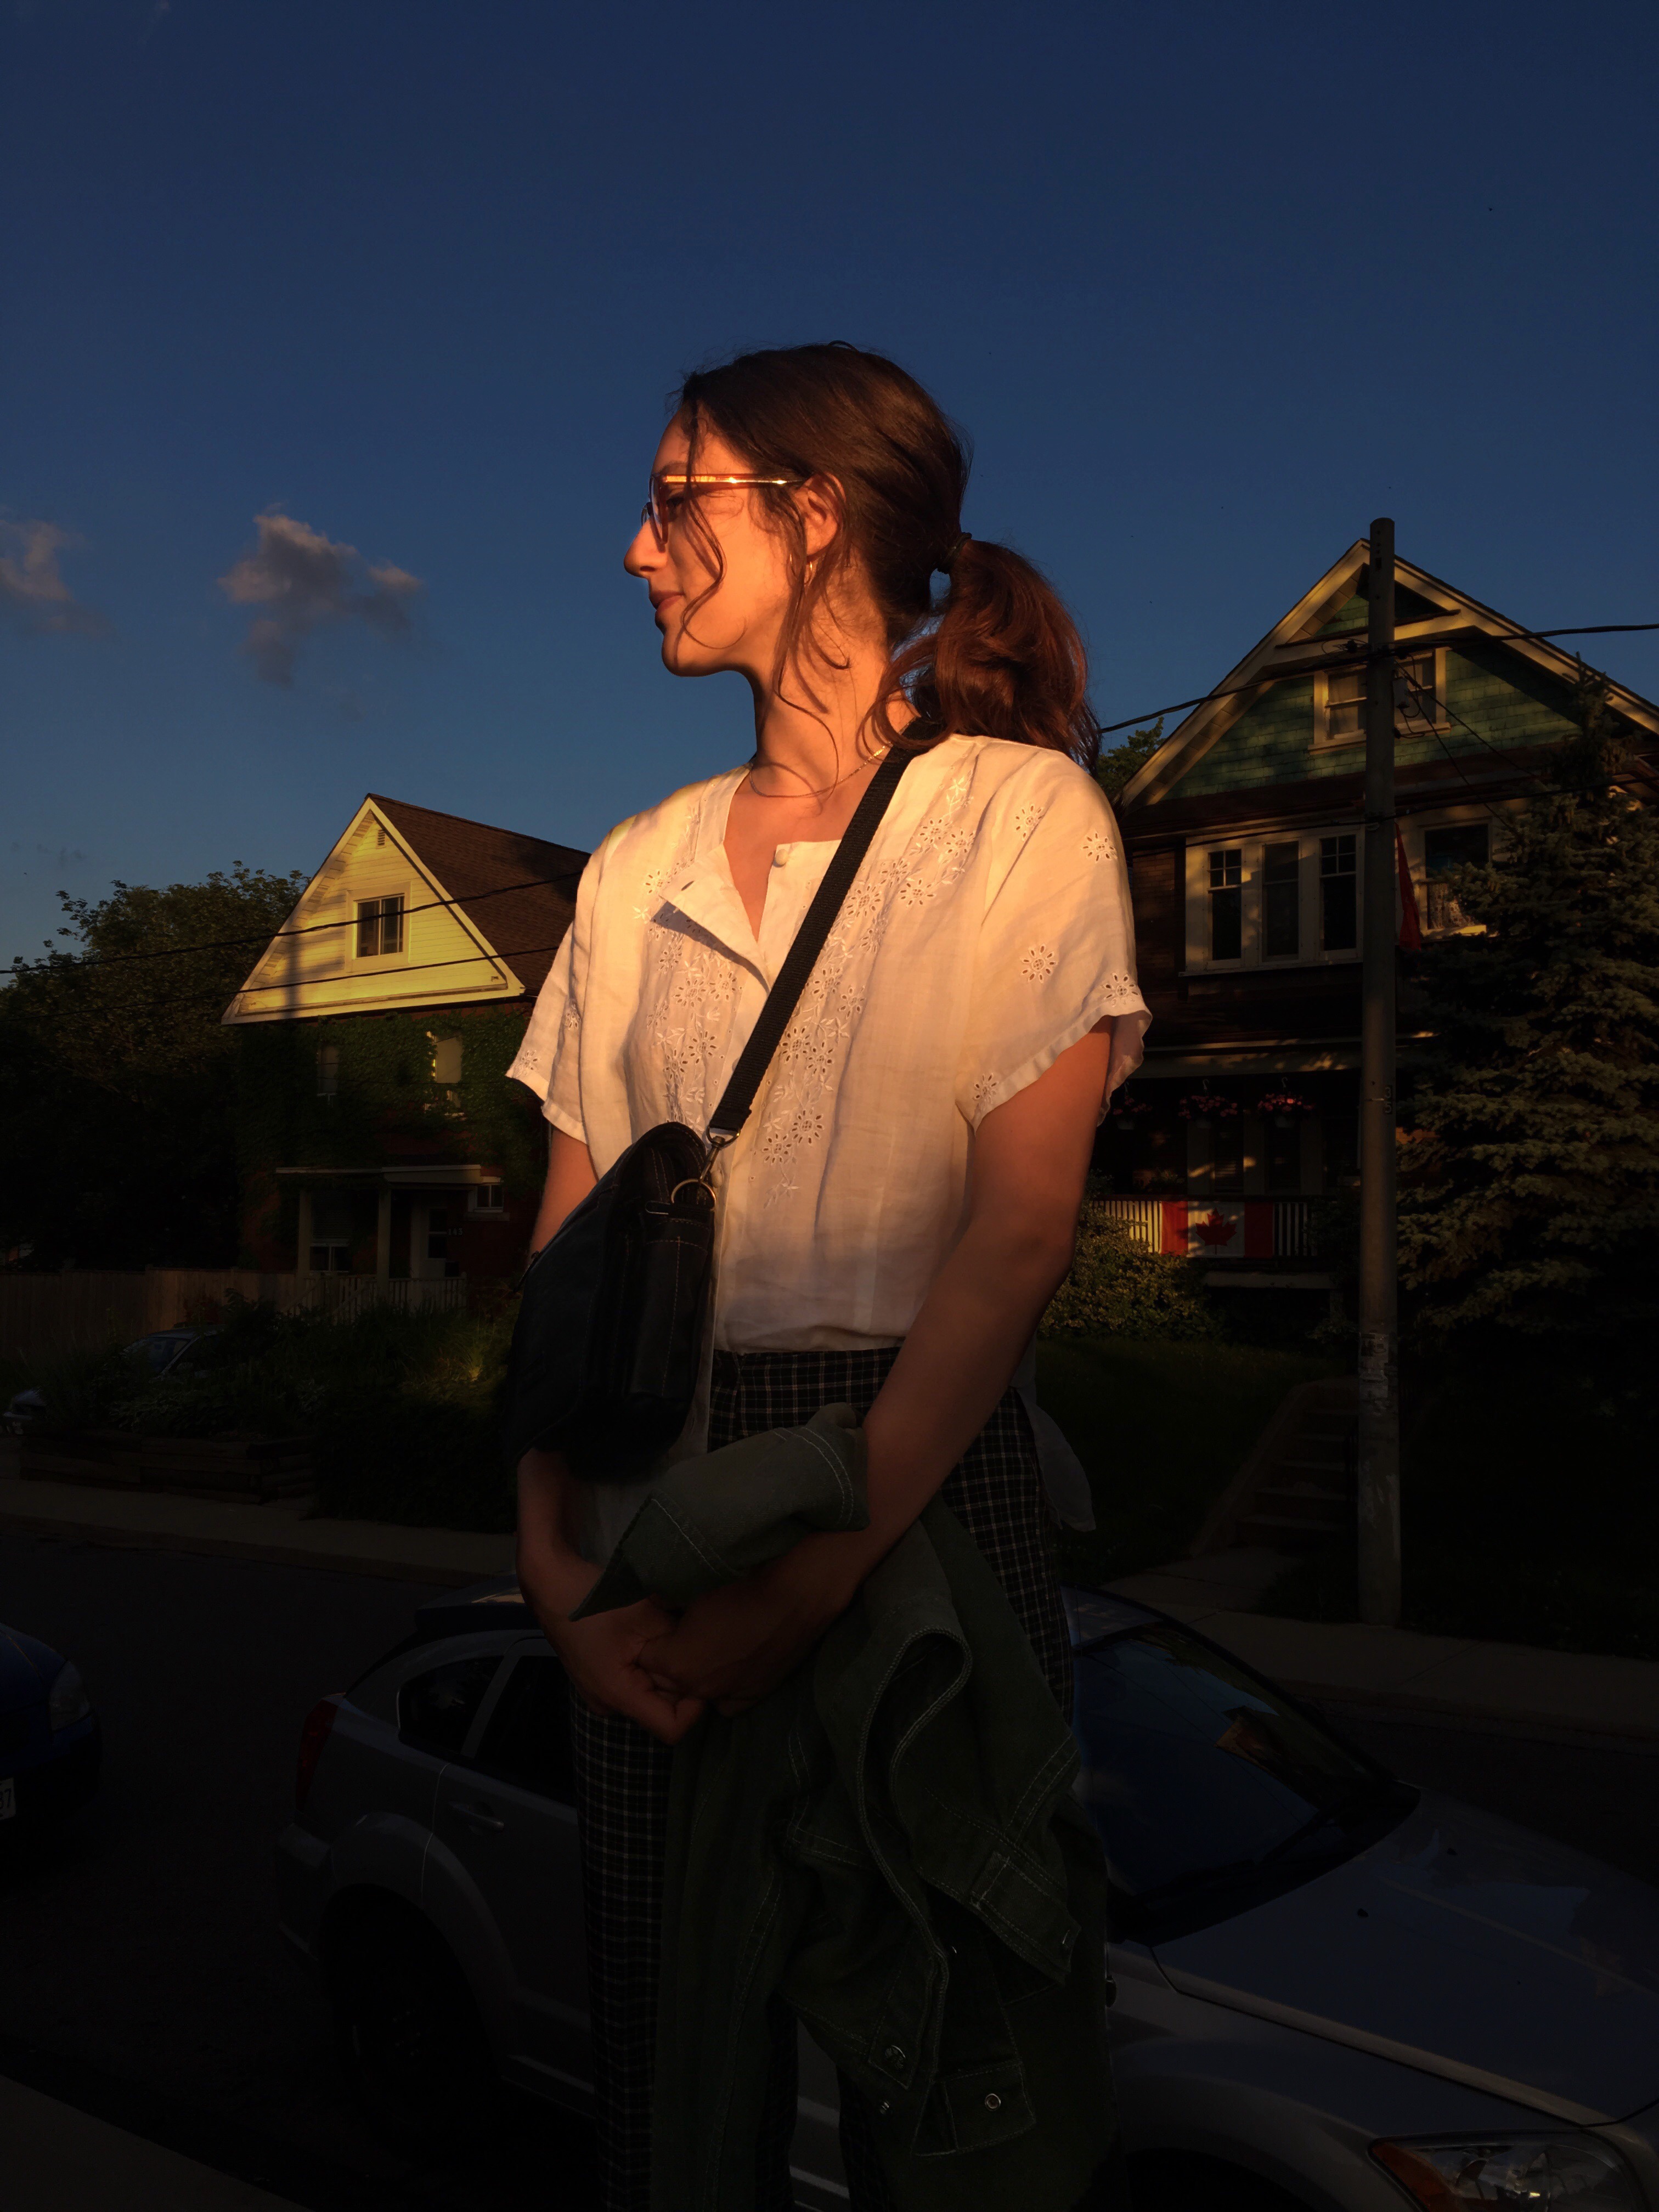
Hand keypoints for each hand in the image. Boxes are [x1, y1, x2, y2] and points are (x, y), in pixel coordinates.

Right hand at [547, 1596, 706, 1745]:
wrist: (553, 1587)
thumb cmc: (595, 1601)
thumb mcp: (646, 1613)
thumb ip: (679, 1638)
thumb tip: (710, 1651)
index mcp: (618, 1694)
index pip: (671, 1729)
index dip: (695, 1707)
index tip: (703, 1674)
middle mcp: (608, 1704)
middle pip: (661, 1710)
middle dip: (681, 1683)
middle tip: (692, 1650)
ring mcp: (602, 1693)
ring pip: (650, 1694)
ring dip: (665, 1672)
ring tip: (671, 1640)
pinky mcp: (601, 1678)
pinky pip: (635, 1682)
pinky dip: (650, 1666)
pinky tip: (653, 1639)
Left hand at [640, 1553, 850, 1716]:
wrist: (799, 1590)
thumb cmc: (744, 1583)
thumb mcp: (694, 1587)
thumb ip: (666, 1600)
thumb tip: (653, 1601)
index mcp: (678, 1663)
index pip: (646, 1660)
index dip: (656, 1639)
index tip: (666, 1624)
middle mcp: (701, 1688)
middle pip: (669, 1681)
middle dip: (672, 1659)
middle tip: (687, 1632)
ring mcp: (731, 1694)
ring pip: (699, 1693)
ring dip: (698, 1675)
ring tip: (711, 1647)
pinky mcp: (758, 1694)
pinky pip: (728, 1700)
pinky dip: (725, 1686)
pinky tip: (733, 1662)